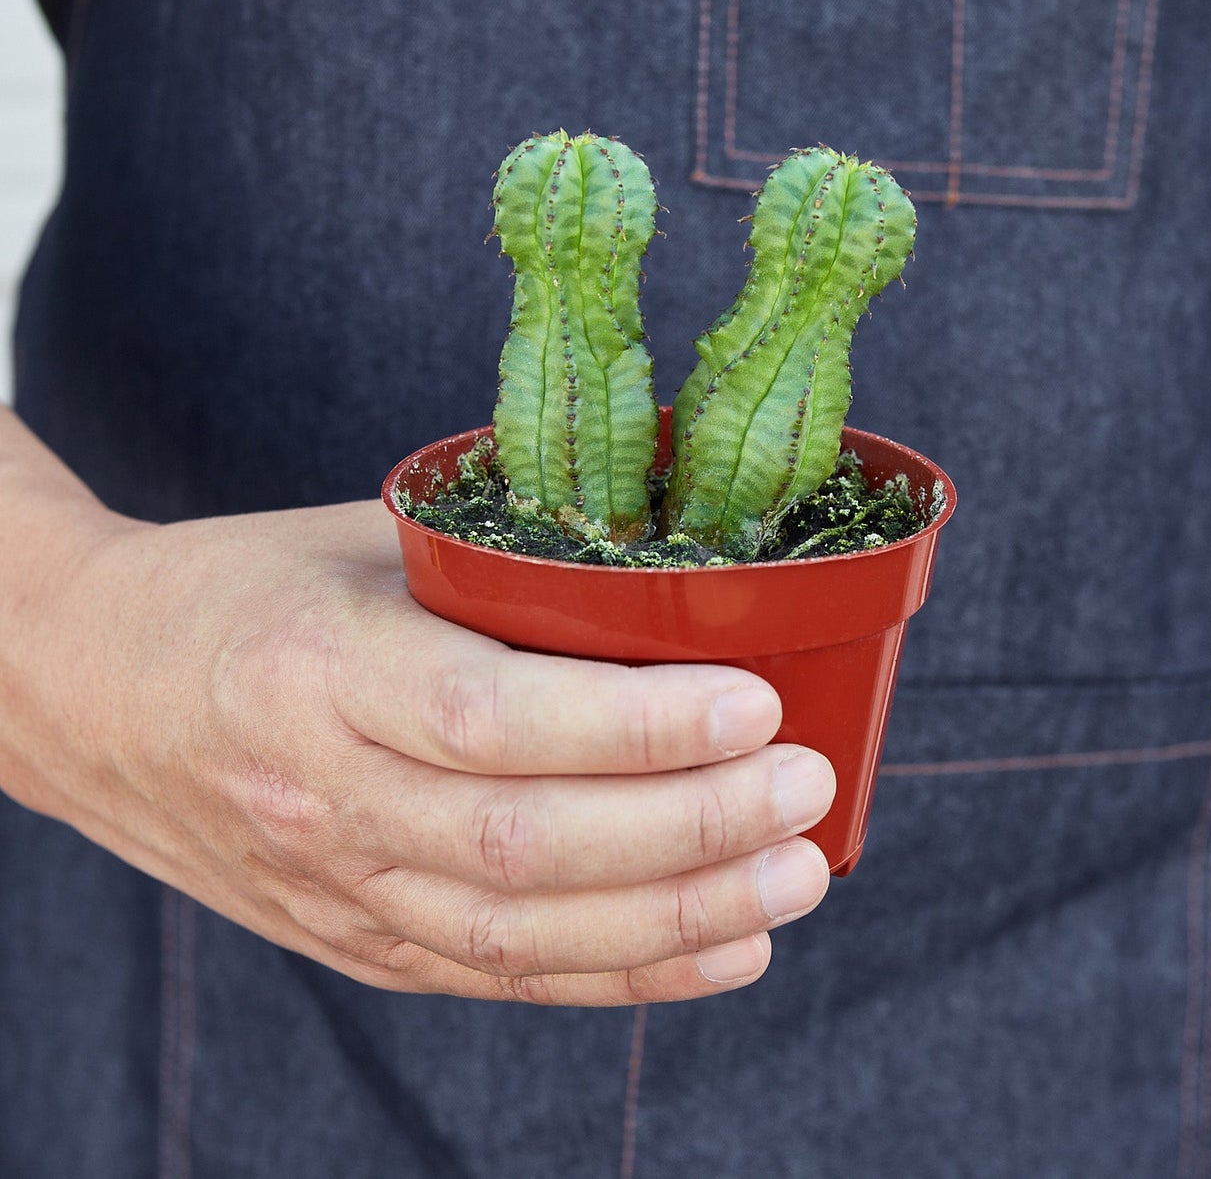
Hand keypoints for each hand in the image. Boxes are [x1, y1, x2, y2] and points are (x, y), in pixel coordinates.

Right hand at [0, 496, 835, 1004]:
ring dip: (681, 918)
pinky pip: (502, 979)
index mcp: (317, 673)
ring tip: (797, 876)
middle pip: (526, 847)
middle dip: (690, 829)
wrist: (89, 689)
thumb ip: (500, 574)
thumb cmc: (247, 591)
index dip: (633, 725)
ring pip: (523, 936)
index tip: (753, 702)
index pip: (491, 720)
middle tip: (806, 789)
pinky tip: (727, 948)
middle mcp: (323, 798)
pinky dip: (625, 976)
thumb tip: (678, 583)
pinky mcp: (355, 940)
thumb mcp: (363, 546)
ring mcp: (336, 888)